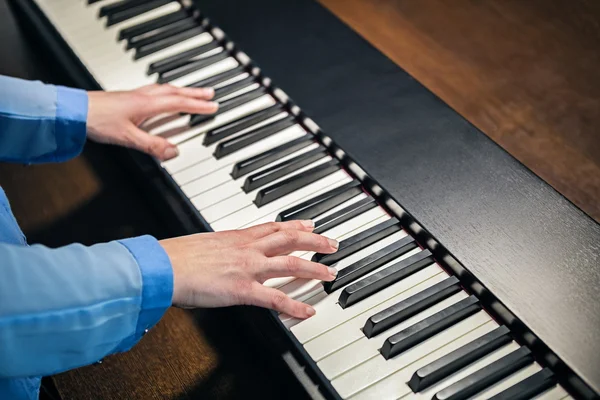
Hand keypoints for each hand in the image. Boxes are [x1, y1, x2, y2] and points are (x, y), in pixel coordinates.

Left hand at [86, 84, 217, 160]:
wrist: (73, 110)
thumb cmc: (96, 120)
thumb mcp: (128, 138)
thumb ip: (152, 145)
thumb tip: (173, 152)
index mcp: (146, 104)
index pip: (179, 103)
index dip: (197, 105)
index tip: (212, 106)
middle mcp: (143, 97)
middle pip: (175, 91)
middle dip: (194, 93)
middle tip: (210, 94)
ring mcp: (134, 96)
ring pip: (165, 89)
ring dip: (182, 90)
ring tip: (192, 93)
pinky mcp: (127, 98)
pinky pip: (154, 91)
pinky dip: (166, 92)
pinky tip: (163, 98)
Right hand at [160, 220, 338, 318]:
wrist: (166, 266)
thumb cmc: (178, 256)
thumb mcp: (205, 244)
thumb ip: (220, 248)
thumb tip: (221, 254)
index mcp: (237, 237)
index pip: (273, 227)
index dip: (295, 226)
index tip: (310, 225)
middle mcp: (248, 248)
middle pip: (290, 240)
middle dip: (314, 242)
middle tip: (332, 243)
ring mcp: (249, 268)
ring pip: (291, 264)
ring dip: (314, 268)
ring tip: (330, 273)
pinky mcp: (243, 289)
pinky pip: (276, 299)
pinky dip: (295, 306)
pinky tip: (308, 312)